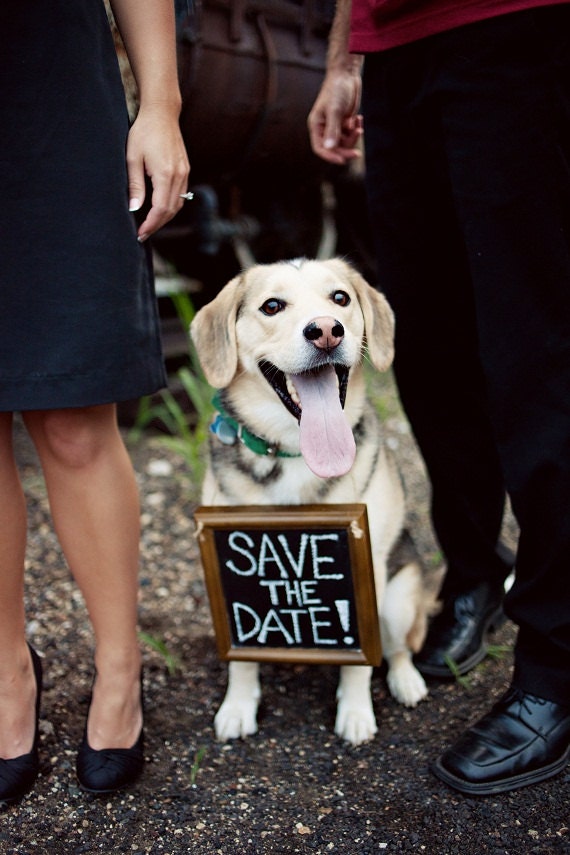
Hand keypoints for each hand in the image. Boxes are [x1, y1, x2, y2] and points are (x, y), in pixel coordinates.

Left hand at [126, 105, 189, 241]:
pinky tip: (160, 210)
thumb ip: (135, 185)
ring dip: (165, 217)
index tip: (140, 233)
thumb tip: (134, 209)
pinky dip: (171, 206)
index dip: (151, 224)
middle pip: (171, 210)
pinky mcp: (185, 170)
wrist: (161, 113)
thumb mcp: (132, 158)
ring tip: (150, 225)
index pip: (160, 208)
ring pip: (178, 204)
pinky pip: (181, 195)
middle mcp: (178, 175)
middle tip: (143, 234)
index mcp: (165, 173)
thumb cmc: (143, 132)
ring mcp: (184, 173)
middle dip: (157, 225)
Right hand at [308, 70, 362, 164]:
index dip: (330, 156)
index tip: (343, 160)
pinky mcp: (344, 122)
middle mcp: (324, 128)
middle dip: (345, 150)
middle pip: (333, 149)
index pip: (319, 148)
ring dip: (352, 137)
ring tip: (358, 125)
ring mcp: (334, 126)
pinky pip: (350, 134)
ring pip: (343, 143)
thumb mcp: (335, 110)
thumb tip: (330, 148)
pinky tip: (359, 118)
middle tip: (357, 153)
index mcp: (316, 126)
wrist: (346, 75)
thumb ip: (332, 130)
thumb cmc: (337, 89)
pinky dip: (355, 129)